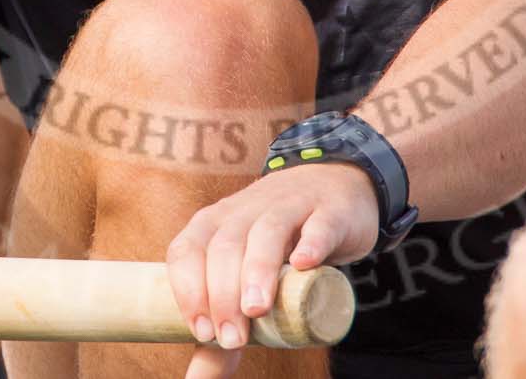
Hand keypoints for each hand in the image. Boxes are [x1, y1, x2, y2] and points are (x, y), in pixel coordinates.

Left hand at [164, 161, 375, 378]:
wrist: (337, 188)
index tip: (201, 330)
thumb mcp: (245, 277)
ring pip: (267, 232)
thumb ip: (222, 324)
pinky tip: (305, 264)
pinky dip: (311, 242)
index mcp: (216, 223)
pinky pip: (319, 223)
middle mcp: (246, 210)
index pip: (188, 249)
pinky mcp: (330, 212)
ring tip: (257, 308)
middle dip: (224, 293)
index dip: (188, 289)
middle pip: (226, 245)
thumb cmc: (281, 244)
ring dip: (258, 269)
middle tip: (233, 336)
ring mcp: (290, 206)